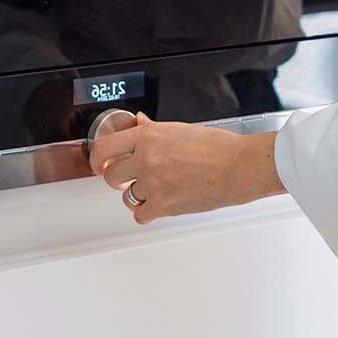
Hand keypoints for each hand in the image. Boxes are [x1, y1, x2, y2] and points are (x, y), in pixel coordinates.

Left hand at [90, 114, 283, 225]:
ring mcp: (153, 183)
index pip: (105, 147)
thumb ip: (152, 130)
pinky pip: (140, 214)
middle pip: (111, 175)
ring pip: (127, 197)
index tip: (100, 163)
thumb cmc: (218, 146)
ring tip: (157, 189)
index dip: (98, 158)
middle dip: (119, 179)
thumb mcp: (180, 129)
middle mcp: (146, 158)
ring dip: (138, 195)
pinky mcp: (163, 205)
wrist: (239, 166)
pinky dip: (149, 212)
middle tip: (130, 178)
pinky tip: (160, 203)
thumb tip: (137, 123)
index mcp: (148, 135)